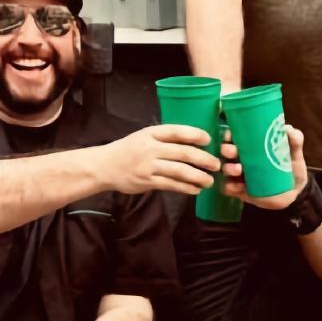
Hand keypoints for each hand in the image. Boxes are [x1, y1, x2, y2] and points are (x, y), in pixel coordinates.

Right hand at [100, 124, 218, 195]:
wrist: (104, 166)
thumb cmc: (129, 149)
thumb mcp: (144, 136)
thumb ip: (165, 139)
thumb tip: (194, 142)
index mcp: (151, 133)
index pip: (177, 131)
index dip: (195, 134)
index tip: (209, 139)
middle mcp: (151, 148)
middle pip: (183, 152)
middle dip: (203, 159)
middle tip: (217, 165)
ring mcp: (149, 165)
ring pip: (179, 171)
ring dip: (198, 176)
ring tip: (209, 181)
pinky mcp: (147, 181)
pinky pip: (171, 185)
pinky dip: (185, 188)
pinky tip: (195, 189)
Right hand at [221, 125, 307, 209]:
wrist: (293, 193)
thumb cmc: (291, 168)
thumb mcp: (295, 154)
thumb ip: (295, 140)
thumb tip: (286, 128)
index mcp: (251, 146)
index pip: (234, 136)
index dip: (229, 134)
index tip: (231, 135)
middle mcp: (240, 158)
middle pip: (226, 151)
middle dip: (227, 150)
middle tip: (233, 152)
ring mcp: (237, 175)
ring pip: (224, 169)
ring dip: (228, 168)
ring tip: (239, 169)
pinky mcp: (238, 190)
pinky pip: (227, 188)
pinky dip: (230, 187)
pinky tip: (239, 187)